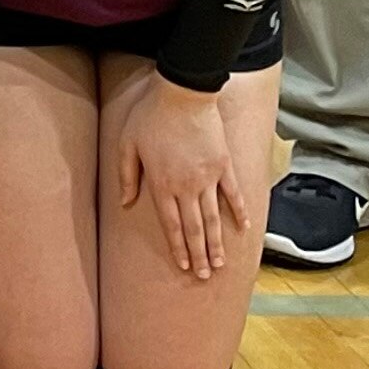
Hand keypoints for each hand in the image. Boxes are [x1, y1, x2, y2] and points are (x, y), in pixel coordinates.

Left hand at [119, 81, 244, 281]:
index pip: (171, 224)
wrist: (184, 93)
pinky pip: (233, 194)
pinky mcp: (224, 166)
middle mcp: (187, 187)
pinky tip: (242, 229)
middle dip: (199, 254)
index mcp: (162, 184)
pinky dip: (239, 212)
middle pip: (194, 228)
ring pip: (214, 217)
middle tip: (205, 276)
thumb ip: (127, 176)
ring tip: (220, 263)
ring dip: (216, 243)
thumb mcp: (127, 144)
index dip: (178, 246)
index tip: (184, 265)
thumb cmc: (151, 117)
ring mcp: (209, 178)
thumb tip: (125, 203)